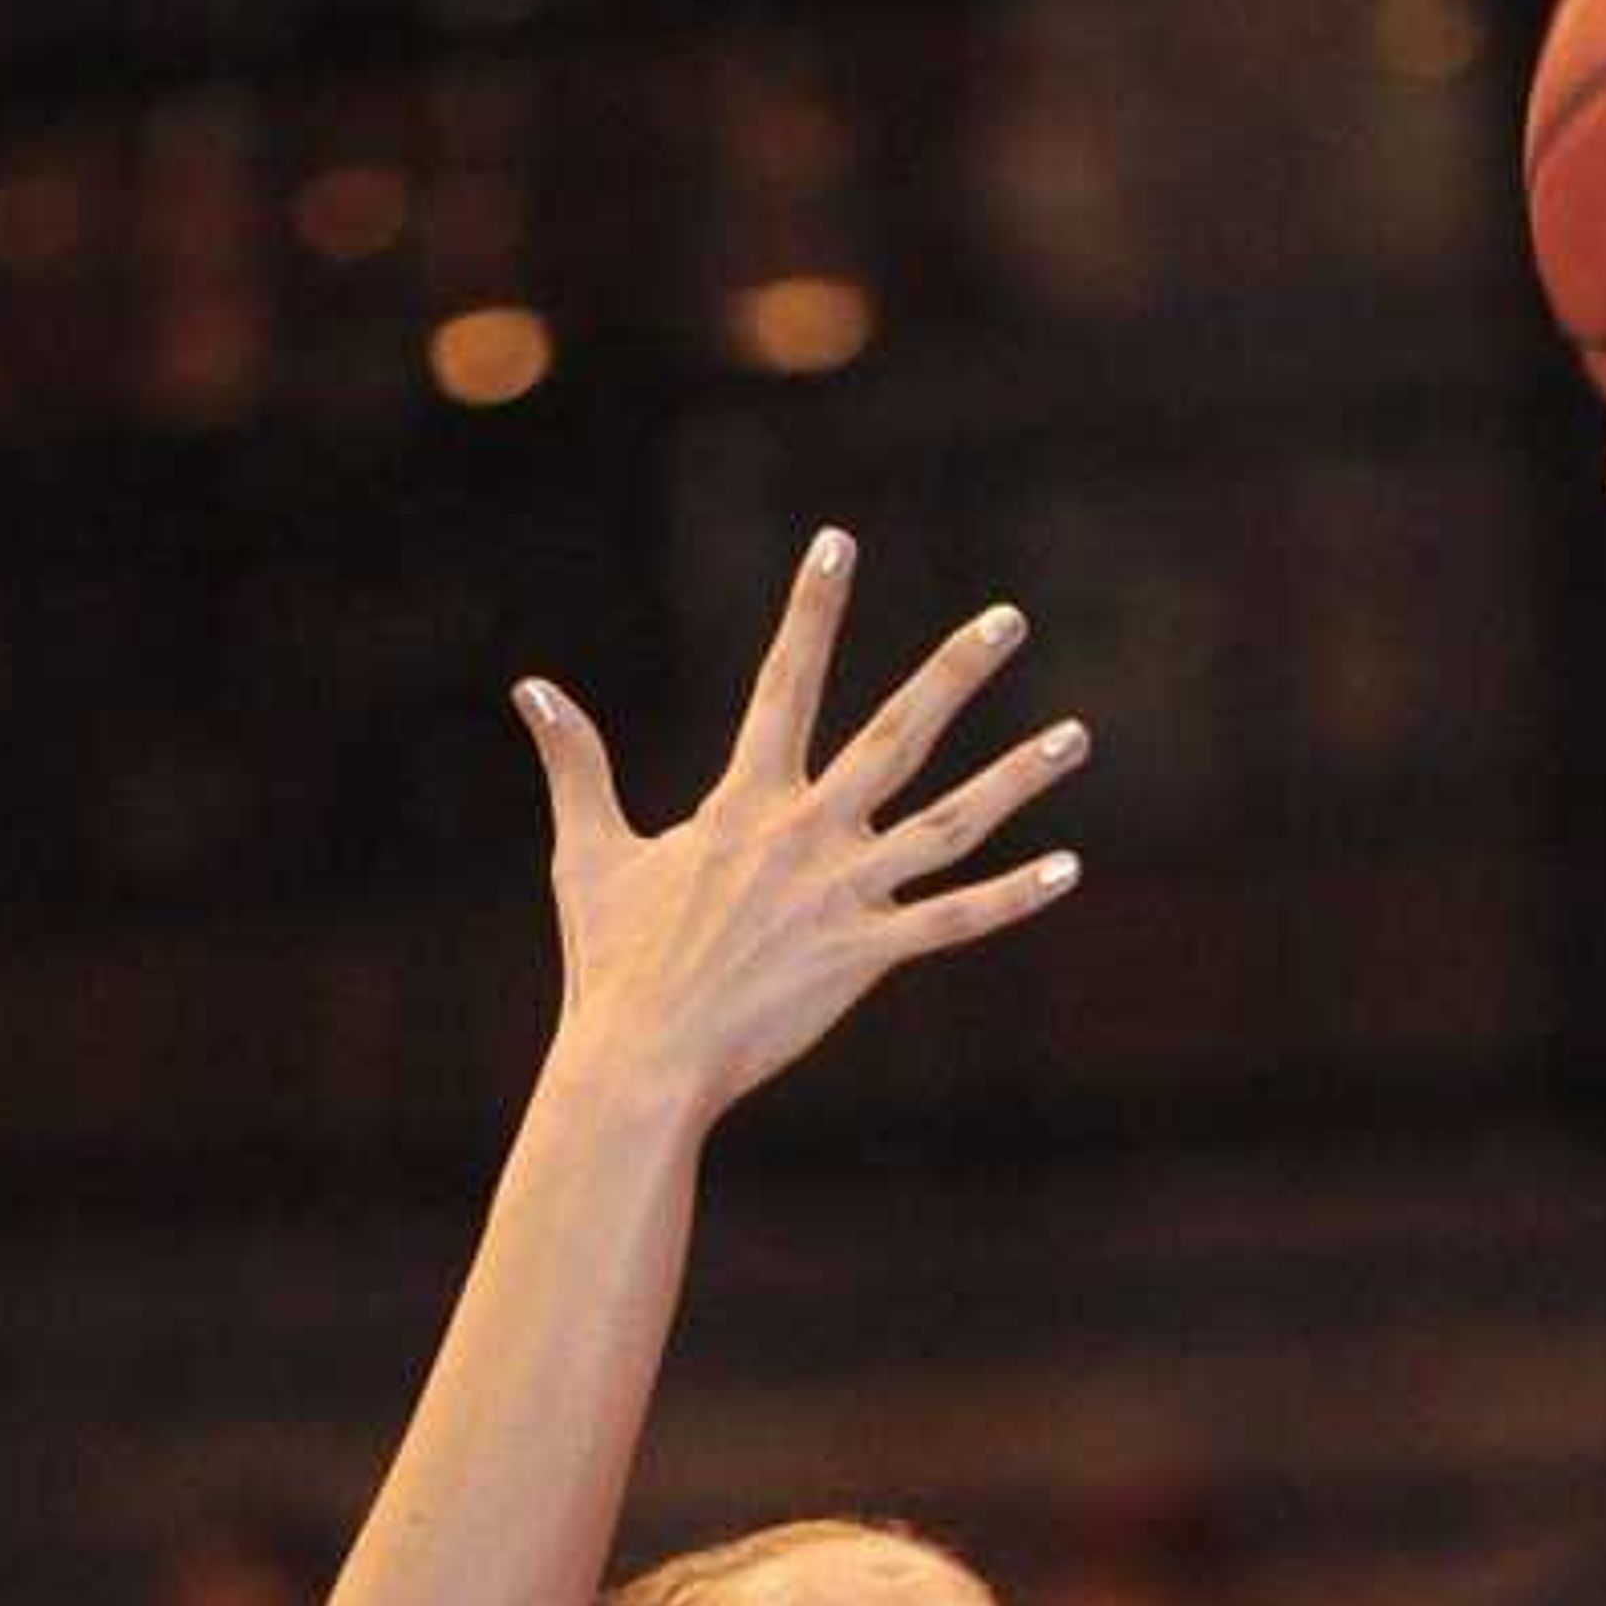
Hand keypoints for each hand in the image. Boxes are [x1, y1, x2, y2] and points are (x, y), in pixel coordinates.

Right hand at [519, 533, 1085, 1121]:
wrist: (640, 1061)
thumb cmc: (611, 966)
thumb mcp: (588, 854)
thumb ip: (574, 764)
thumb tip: (530, 688)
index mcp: (743, 804)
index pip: (785, 683)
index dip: (812, 611)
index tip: (837, 543)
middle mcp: (804, 835)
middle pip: (896, 734)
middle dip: (955, 671)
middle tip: (1009, 616)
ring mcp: (841, 896)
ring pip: (949, 823)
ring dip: (1016, 778)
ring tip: (1076, 736)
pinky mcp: (864, 958)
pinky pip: (953, 921)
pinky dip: (1012, 897)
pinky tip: (1067, 867)